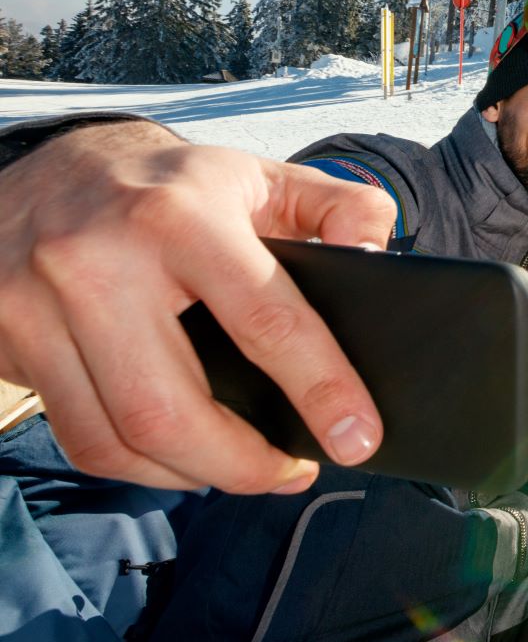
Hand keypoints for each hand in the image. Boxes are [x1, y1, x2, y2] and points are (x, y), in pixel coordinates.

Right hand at [0, 121, 395, 493]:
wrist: (46, 166)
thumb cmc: (169, 186)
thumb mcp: (261, 175)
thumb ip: (337, 207)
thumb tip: (377, 255)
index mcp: (182, 215)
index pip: (266, 319)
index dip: (321, 389)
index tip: (358, 437)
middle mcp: (101, 260)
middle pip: (175, 410)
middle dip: (246, 464)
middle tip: (295, 471)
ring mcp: (41, 304)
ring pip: (122, 438)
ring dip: (196, 475)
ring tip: (249, 470)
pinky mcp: (8, 337)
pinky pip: (81, 437)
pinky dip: (141, 467)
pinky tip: (183, 458)